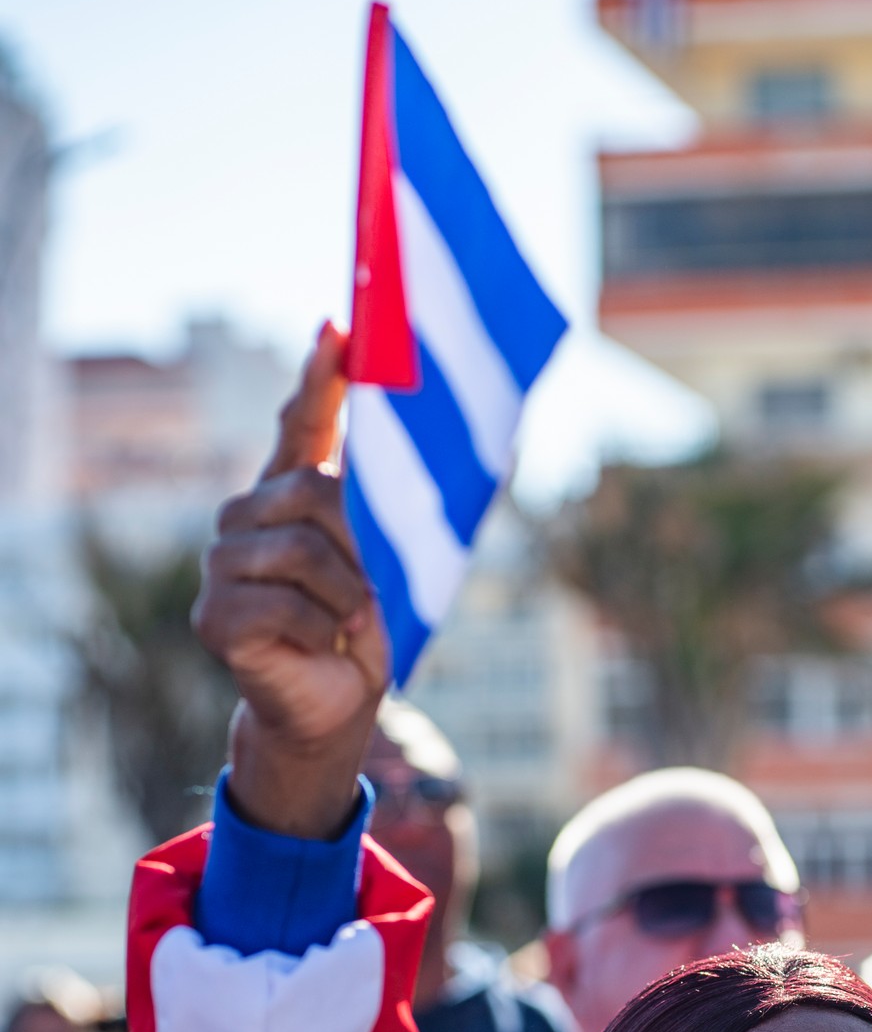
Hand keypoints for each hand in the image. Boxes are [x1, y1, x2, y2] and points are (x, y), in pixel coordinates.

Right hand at [194, 324, 389, 836]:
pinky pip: (282, 605)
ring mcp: (221, 565)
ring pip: (299, 552)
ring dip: (345, 596)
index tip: (338, 324)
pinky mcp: (213, 616)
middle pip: (310, 492)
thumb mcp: (394, 562)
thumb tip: (498, 442)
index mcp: (291, 495)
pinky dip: (321, 632)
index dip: (319, 377)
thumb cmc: (367, 629)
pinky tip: (321, 648)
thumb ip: (404, 503)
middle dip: (357, 544)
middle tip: (373, 589)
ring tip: (350, 623)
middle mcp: (247, 517)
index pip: (300, 423)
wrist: (337, 707)